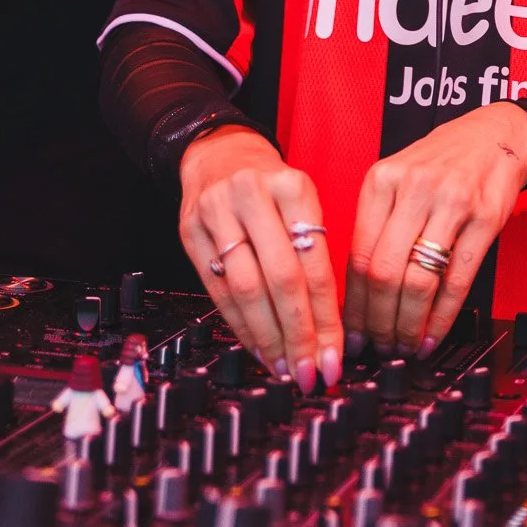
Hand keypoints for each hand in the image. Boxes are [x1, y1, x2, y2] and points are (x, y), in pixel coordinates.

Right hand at [179, 127, 342, 391]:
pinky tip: (258, 348)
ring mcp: (217, 211)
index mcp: (293, 186)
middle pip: (280, 278)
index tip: (336, 355)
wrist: (219, 154)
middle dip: (298, 334)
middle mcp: (253, 194)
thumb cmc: (271, 188)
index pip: (314, 262)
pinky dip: (240, 326)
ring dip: (268, 337)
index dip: (326, 316)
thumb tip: (333, 329)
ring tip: (285, 368)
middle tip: (311, 372)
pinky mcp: (190, 231)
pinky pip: (217, 291)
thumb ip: (314, 254)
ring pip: (246, 288)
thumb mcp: (301, 203)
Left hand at [344, 103, 526, 357]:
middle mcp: (413, 188)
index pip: (357, 255)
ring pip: (418, 281)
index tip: (351, 333)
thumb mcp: (397, 178)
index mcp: (382, 180)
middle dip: (378, 322)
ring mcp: (451, 202)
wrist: (495, 135)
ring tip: (404, 345)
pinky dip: (442, 318)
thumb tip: (357, 294)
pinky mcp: (485, 218)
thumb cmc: (440, 162)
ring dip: (408, 325)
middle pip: (383, 273)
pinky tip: (433, 335)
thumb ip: (376, 225)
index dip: (353, 305)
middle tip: (379, 347)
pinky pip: (457, 280)